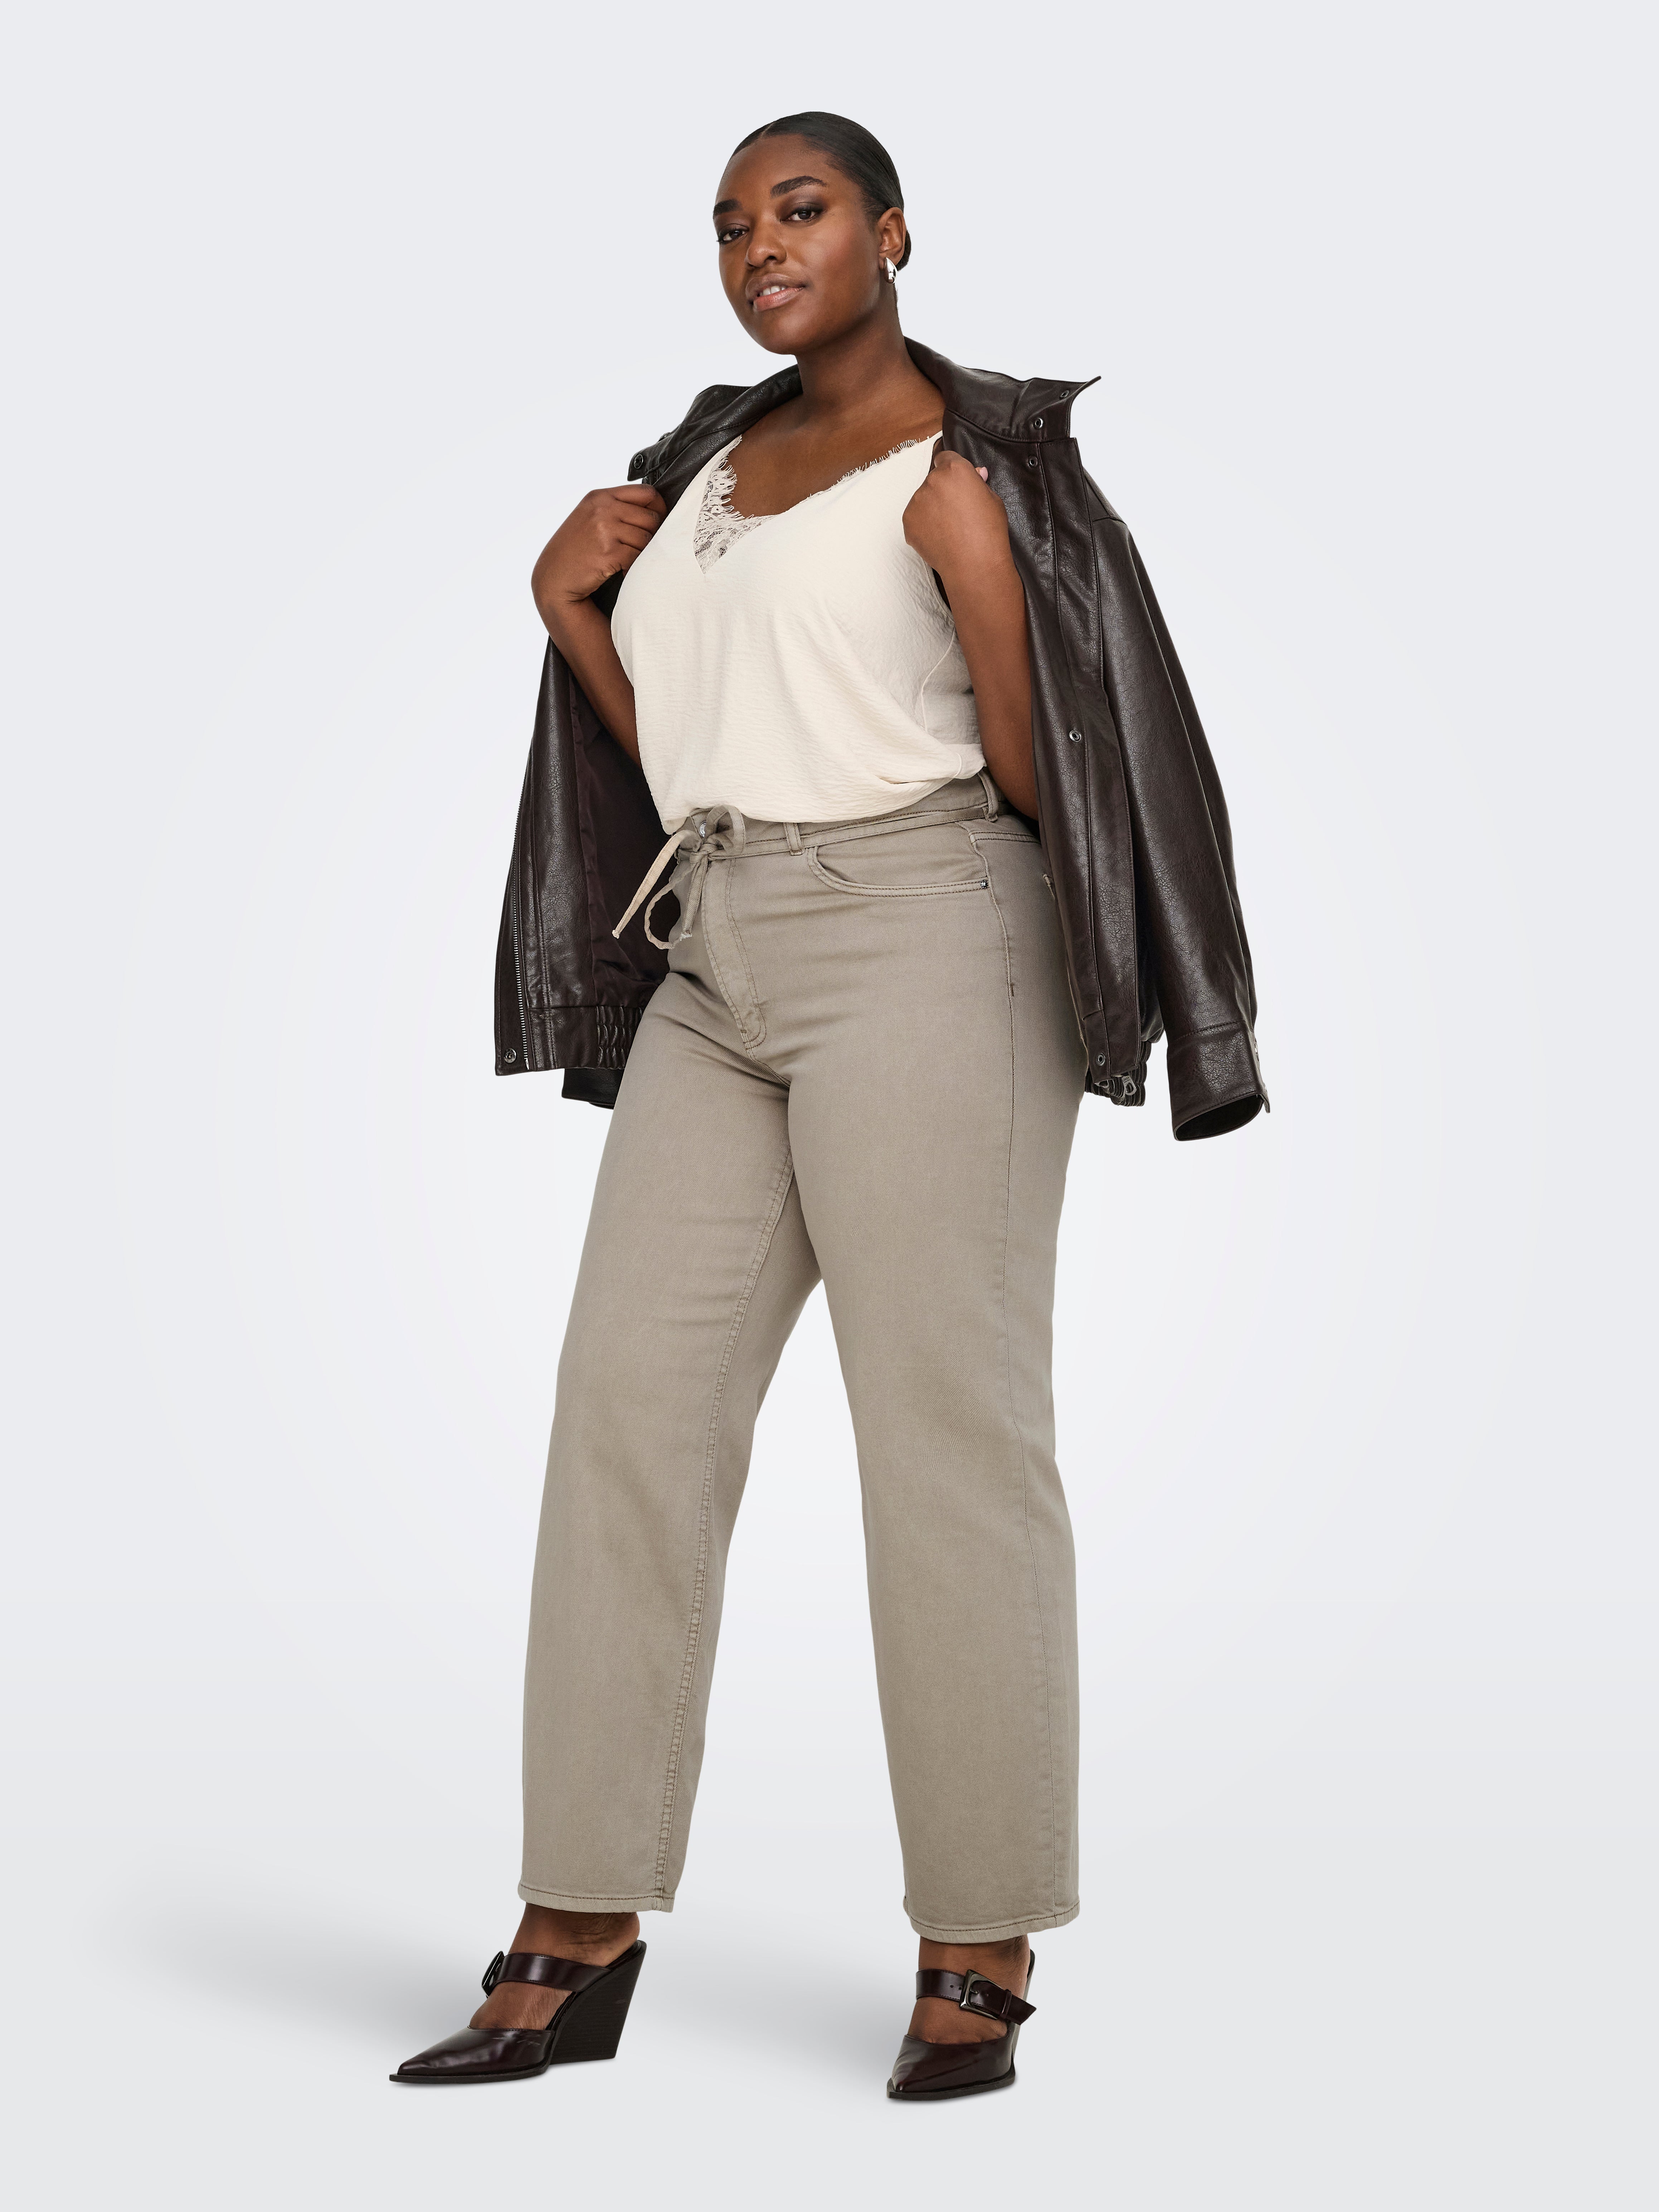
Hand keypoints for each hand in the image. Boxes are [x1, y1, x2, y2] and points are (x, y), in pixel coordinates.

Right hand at [532, 484, 667, 632]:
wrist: (553, 577)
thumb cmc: (574, 550)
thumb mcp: (589, 517)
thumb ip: (615, 508)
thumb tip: (653, 510)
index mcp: (600, 497)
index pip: (646, 492)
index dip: (659, 508)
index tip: (658, 522)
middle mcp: (603, 509)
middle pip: (651, 517)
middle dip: (651, 535)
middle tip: (639, 549)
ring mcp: (605, 529)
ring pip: (647, 539)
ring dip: (642, 554)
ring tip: (626, 561)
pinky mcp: (609, 552)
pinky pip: (638, 557)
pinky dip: (633, 568)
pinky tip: (621, 572)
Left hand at [901, 445, 1011, 588]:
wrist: (975, 565)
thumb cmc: (989, 532)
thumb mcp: (992, 499)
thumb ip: (978, 483)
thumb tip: (976, 474)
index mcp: (954, 469)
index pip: (946, 457)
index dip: (952, 469)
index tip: (956, 480)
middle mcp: (932, 480)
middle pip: (934, 479)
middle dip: (943, 490)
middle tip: (956, 510)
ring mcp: (917, 501)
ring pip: (923, 498)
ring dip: (932, 507)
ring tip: (949, 527)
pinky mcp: (908, 521)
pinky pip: (916, 517)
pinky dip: (924, 524)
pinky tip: (939, 536)